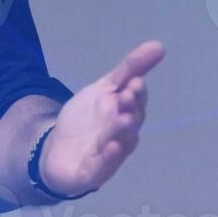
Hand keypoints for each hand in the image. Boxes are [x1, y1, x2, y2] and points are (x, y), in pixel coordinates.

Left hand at [39, 40, 163, 196]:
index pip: (136, 101)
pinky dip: (108, 158)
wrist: (59, 151)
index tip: (134, 81)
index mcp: (126, 113)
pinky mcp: (94, 171)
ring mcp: (110, 153)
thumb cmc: (88, 119)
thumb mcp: (104, 88)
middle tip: (128, 95)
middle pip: (130, 120)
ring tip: (122, 119)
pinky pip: (103, 166)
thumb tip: (158, 45)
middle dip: (131, 108)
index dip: (136, 92)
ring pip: (120, 142)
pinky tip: (110, 146)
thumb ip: (129, 69)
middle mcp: (122, 134)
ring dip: (122, 131)